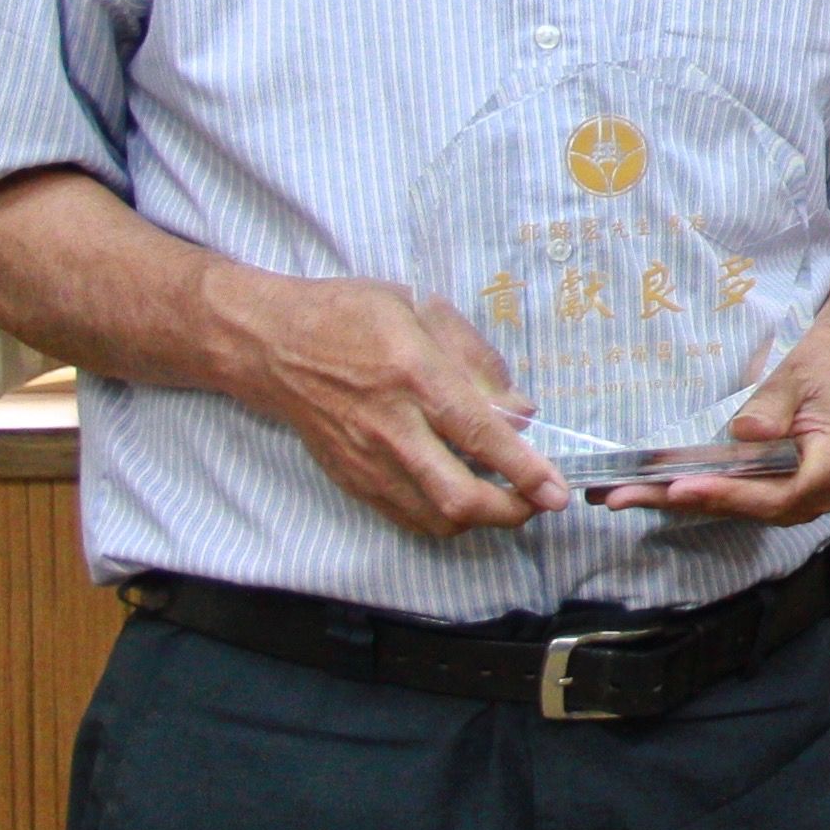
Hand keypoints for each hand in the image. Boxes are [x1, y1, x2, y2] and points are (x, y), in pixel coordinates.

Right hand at [231, 273, 569, 534]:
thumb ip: (476, 359)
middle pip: (457, 497)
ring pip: (433, 518)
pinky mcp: (350, 479)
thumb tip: (521, 409)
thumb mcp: (420, 310)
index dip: (524, 470)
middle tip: (540, 503)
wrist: (271, 345)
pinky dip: (442, 517)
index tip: (557, 491)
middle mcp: (390, 427)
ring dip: (479, 519)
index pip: (480, 435)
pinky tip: (461, 495)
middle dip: (510, 512)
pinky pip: (406, 516)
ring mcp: (366, 461)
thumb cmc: (350, 315)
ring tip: (506, 499)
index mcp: (414, 376)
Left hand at [605, 327, 829, 525]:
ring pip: (739, 509)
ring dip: (681, 503)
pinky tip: (648, 492)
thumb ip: (774, 404)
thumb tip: (746, 432)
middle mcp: (823, 491)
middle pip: (753, 507)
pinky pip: (736, 501)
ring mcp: (801, 498)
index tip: (684, 487)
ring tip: (623, 496)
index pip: (782, 492)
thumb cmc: (819, 367)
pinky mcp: (778, 495)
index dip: (733, 494)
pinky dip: (694, 495)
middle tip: (628, 495)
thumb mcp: (799, 373)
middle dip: (691, 500)